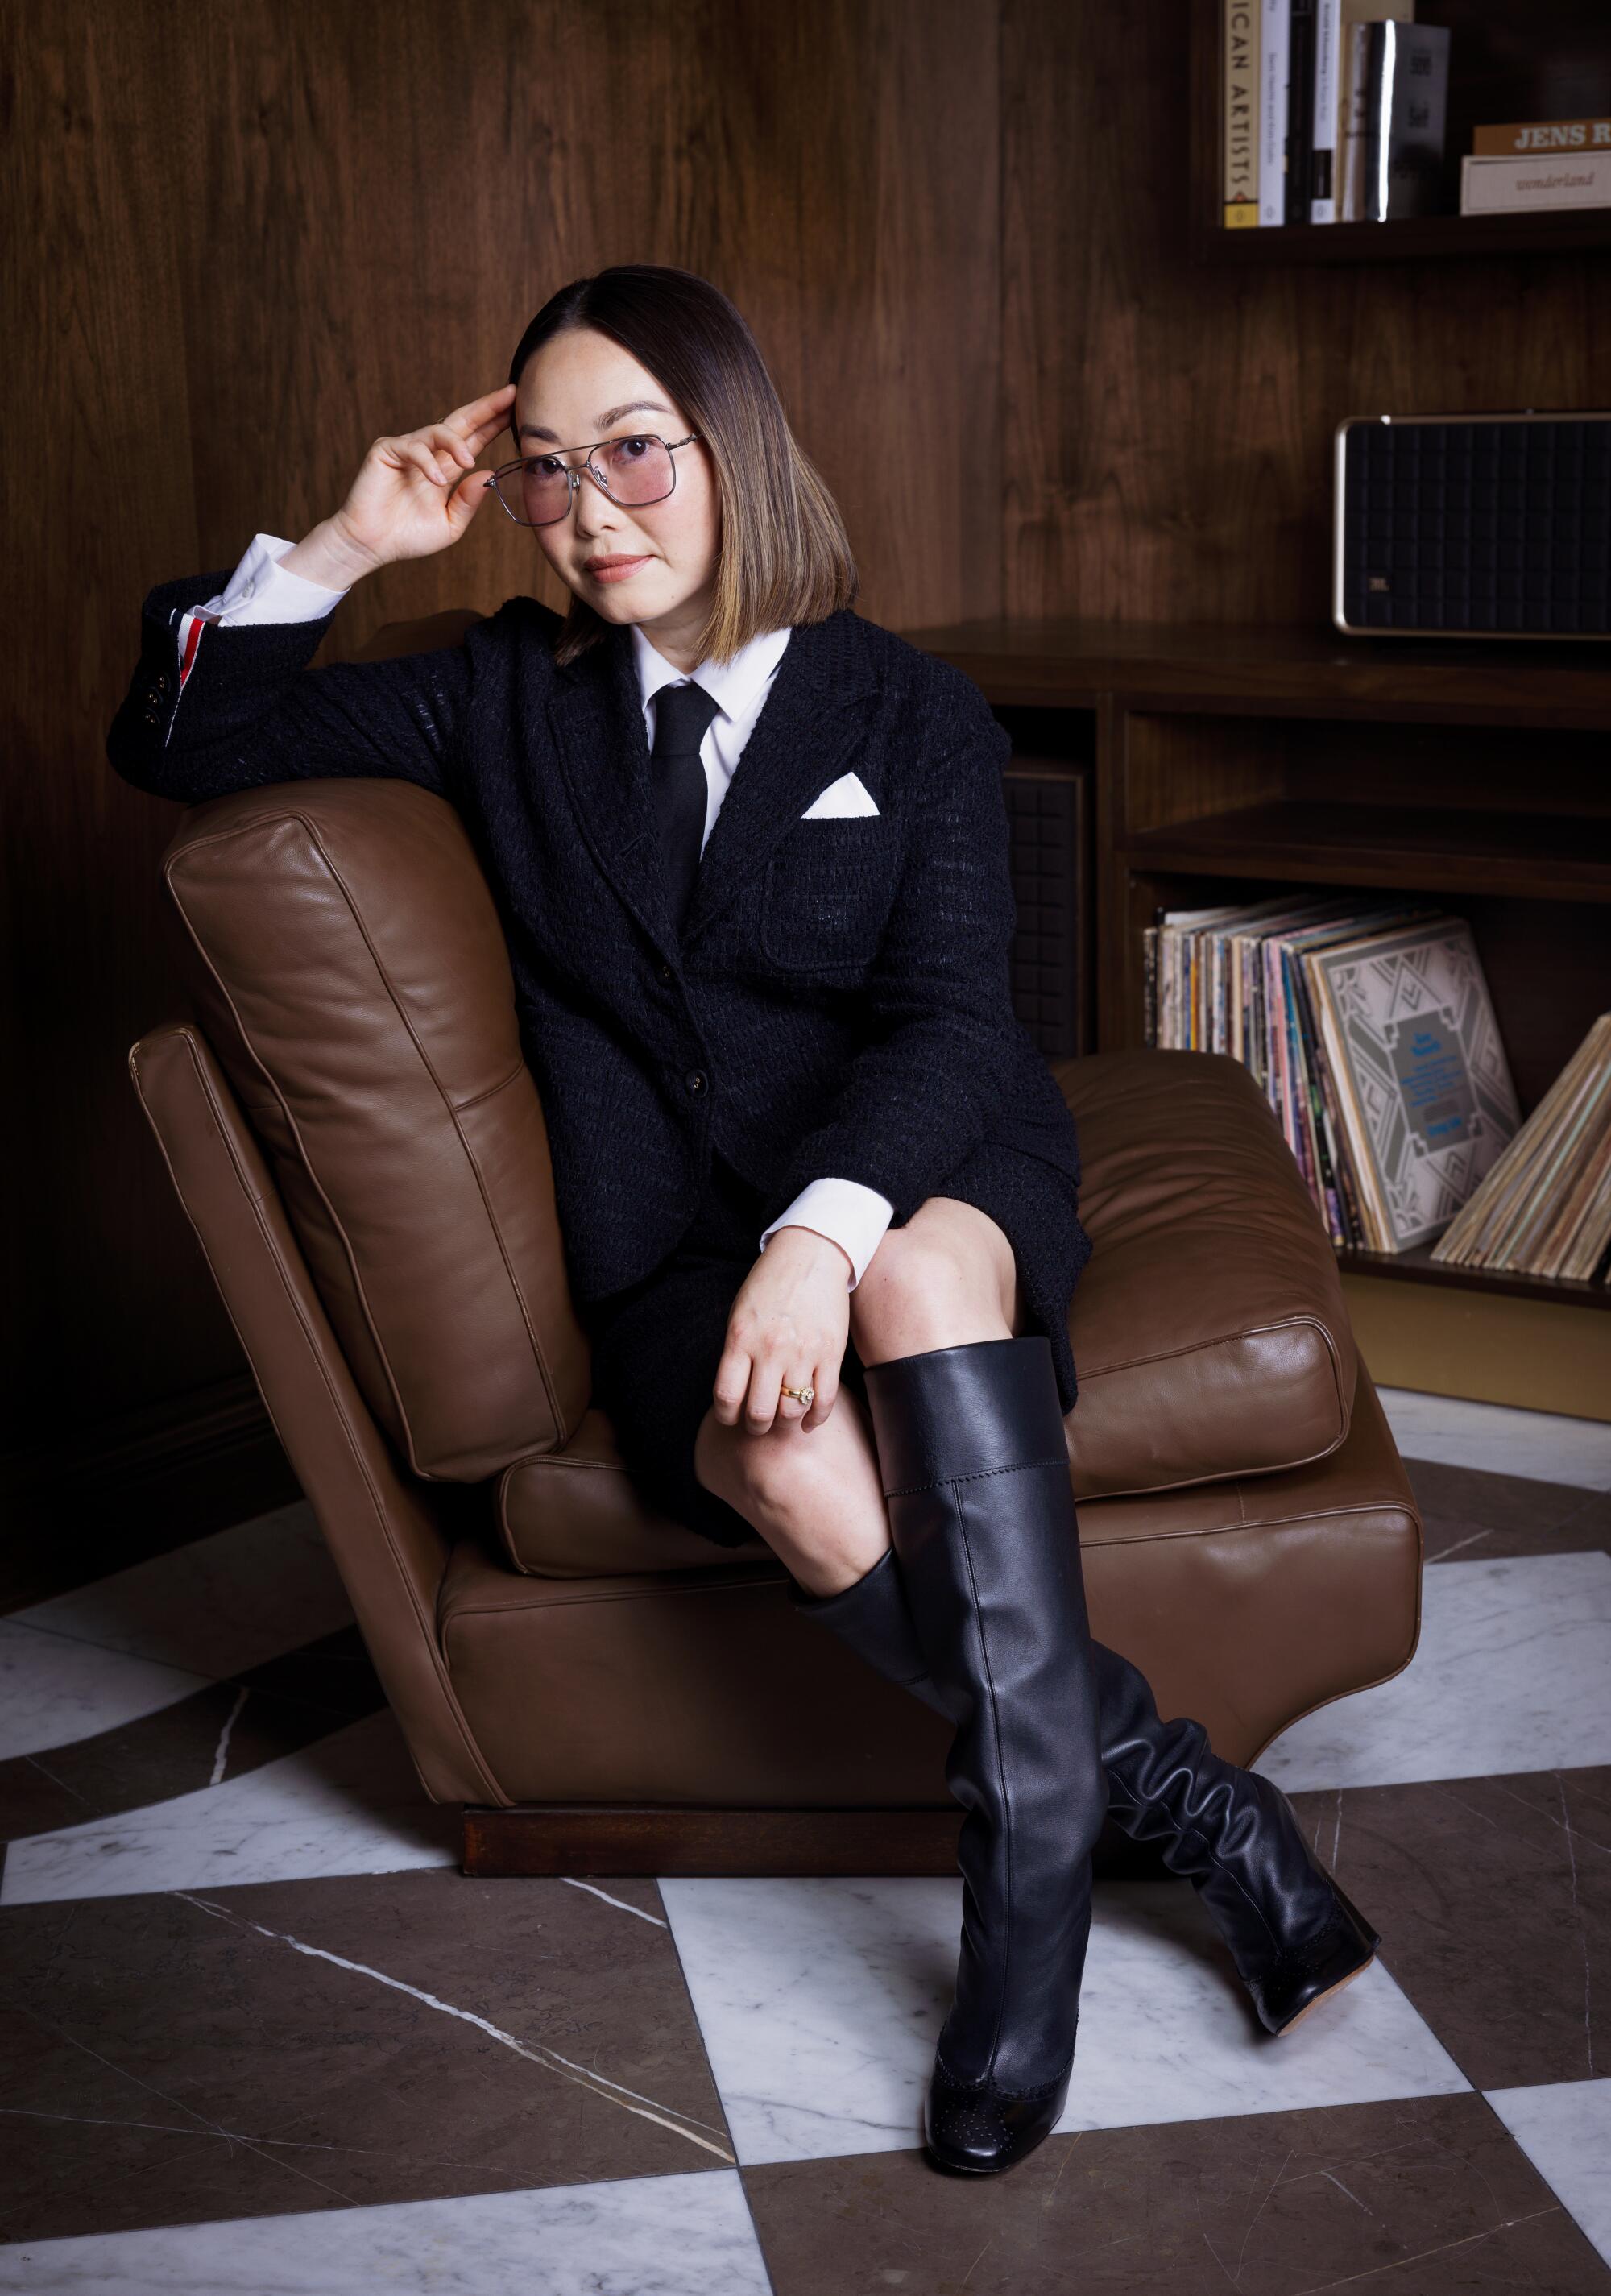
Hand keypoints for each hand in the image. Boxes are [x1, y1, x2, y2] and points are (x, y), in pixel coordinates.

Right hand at [283, 383, 518, 585]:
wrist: (373, 546)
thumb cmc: (409, 536)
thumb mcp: (450, 524)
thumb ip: (468, 501)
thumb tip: (489, 474)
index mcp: (446, 468)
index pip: (475, 439)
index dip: (494, 423)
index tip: (519, 408)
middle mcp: (430, 453)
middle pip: (462, 422)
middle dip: (486, 408)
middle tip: (510, 394)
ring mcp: (408, 449)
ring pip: (438, 430)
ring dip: (456, 442)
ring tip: (468, 461)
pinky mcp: (386, 451)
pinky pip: (413, 448)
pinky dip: (426, 463)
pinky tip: (435, 482)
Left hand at [712, 1228, 851, 1434]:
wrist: (811, 1254)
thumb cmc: (770, 1285)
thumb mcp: (740, 1315)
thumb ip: (736, 1354)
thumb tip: (736, 1397)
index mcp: (741, 1339)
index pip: (727, 1397)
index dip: (726, 1416)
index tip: (730, 1417)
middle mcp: (771, 1349)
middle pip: (760, 1413)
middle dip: (755, 1427)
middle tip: (757, 1424)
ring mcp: (804, 1352)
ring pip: (792, 1411)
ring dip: (784, 1423)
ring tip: (781, 1419)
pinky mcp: (831, 1353)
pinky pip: (824, 1400)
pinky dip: (815, 1418)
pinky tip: (807, 1421)